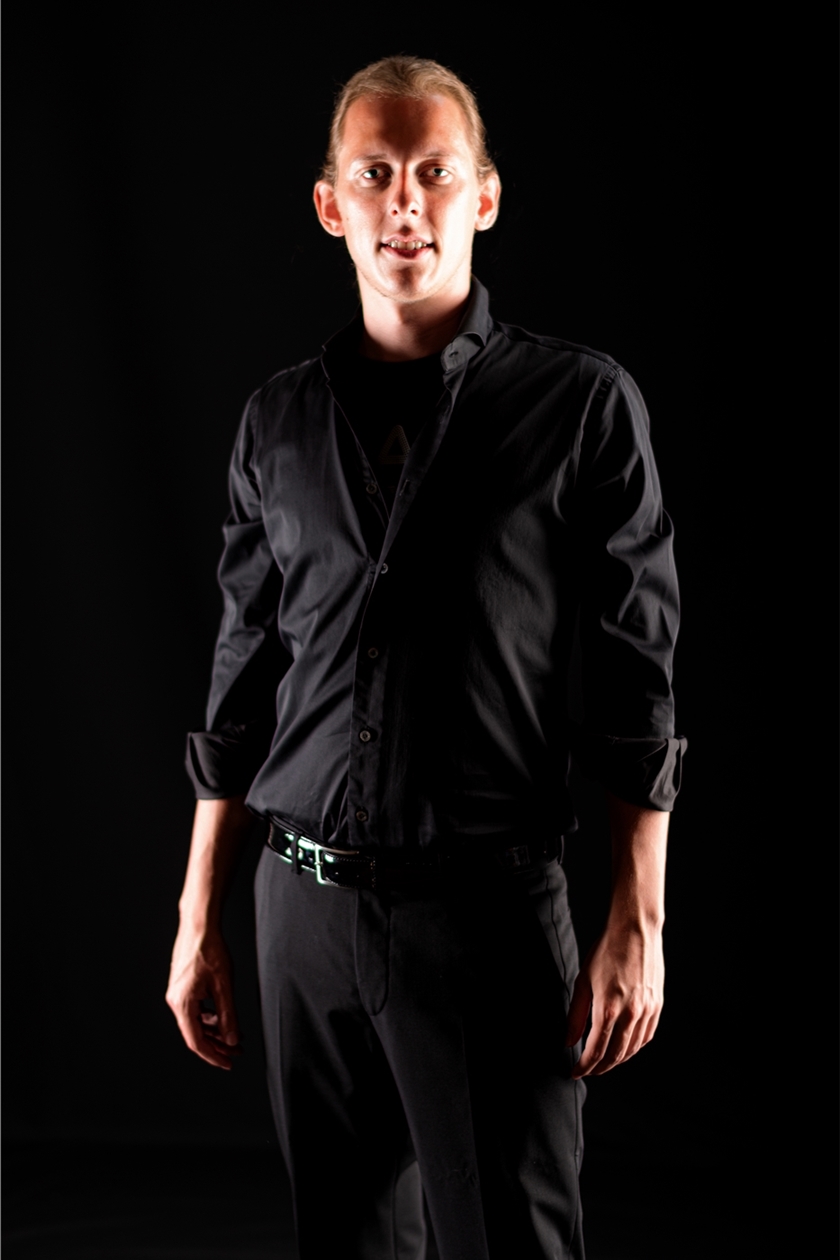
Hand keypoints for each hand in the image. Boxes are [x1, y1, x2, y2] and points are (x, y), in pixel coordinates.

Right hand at [166, 924, 242, 1069]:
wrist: (199, 925)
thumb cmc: (210, 949)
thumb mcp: (224, 985)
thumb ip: (228, 1015)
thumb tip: (231, 1040)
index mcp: (183, 1004)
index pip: (196, 1041)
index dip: (213, 1056)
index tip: (228, 1063)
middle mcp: (176, 1001)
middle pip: (196, 1034)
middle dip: (217, 1046)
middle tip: (236, 1053)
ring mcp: (178, 994)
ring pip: (196, 1023)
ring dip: (215, 1031)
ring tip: (235, 1037)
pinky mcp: (183, 988)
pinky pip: (196, 1010)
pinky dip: (210, 1018)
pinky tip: (224, 1018)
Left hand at [565, 920, 663, 1077]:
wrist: (635, 930)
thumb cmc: (606, 951)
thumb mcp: (583, 981)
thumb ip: (576, 1016)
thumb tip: (569, 1041)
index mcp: (608, 1009)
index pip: (595, 1050)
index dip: (584, 1066)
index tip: (575, 1072)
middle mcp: (630, 1014)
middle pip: (615, 1055)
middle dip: (599, 1068)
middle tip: (587, 1071)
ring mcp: (646, 1011)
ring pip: (632, 1049)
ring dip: (617, 1061)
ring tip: (603, 1063)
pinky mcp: (657, 1006)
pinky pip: (646, 1036)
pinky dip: (634, 1048)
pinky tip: (624, 1048)